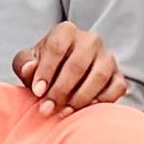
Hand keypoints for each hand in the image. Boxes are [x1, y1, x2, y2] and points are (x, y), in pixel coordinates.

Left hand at [9, 20, 125, 110]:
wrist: (65, 76)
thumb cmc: (44, 68)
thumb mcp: (28, 63)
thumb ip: (24, 64)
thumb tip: (29, 69)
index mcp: (66, 31)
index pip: (57, 47)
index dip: (46, 71)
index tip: (37, 92)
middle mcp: (90, 40)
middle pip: (78, 64)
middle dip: (60, 90)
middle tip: (47, 109)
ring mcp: (107, 57)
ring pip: (99, 76)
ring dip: (80, 98)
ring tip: (64, 112)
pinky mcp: (119, 76)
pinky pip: (116, 88)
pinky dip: (102, 102)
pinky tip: (84, 111)